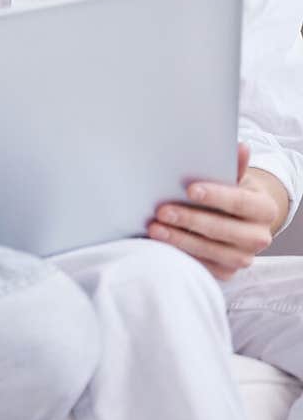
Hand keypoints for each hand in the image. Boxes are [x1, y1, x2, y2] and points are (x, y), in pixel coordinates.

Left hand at [147, 144, 282, 279]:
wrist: (241, 220)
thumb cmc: (232, 192)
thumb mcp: (236, 177)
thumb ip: (235, 166)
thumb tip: (241, 147)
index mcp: (265, 209)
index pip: (239, 201)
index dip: (215, 196)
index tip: (189, 189)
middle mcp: (259, 237)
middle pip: (224, 230)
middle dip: (190, 220)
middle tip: (162, 211)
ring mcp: (244, 257)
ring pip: (213, 252)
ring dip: (181, 240)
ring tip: (155, 229)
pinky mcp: (228, 272)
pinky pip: (204, 267)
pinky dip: (183, 256)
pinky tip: (162, 245)